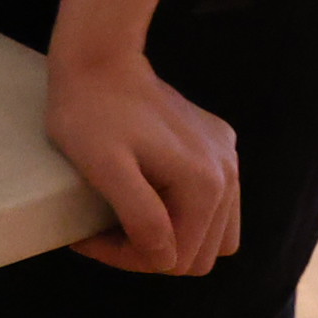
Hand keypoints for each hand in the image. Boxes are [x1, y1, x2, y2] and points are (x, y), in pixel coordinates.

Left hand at [46, 48, 242, 274]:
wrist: (98, 58)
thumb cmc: (89, 112)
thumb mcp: (104, 167)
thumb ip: (141, 216)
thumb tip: (166, 258)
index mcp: (206, 186)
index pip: (176, 259)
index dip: (129, 258)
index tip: (89, 238)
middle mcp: (229, 175)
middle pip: (199, 254)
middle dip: (150, 252)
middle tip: (104, 232)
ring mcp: (228, 159)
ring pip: (213, 235)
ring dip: (171, 238)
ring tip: (125, 220)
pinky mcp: (219, 146)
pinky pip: (214, 204)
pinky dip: (184, 214)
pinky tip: (147, 196)